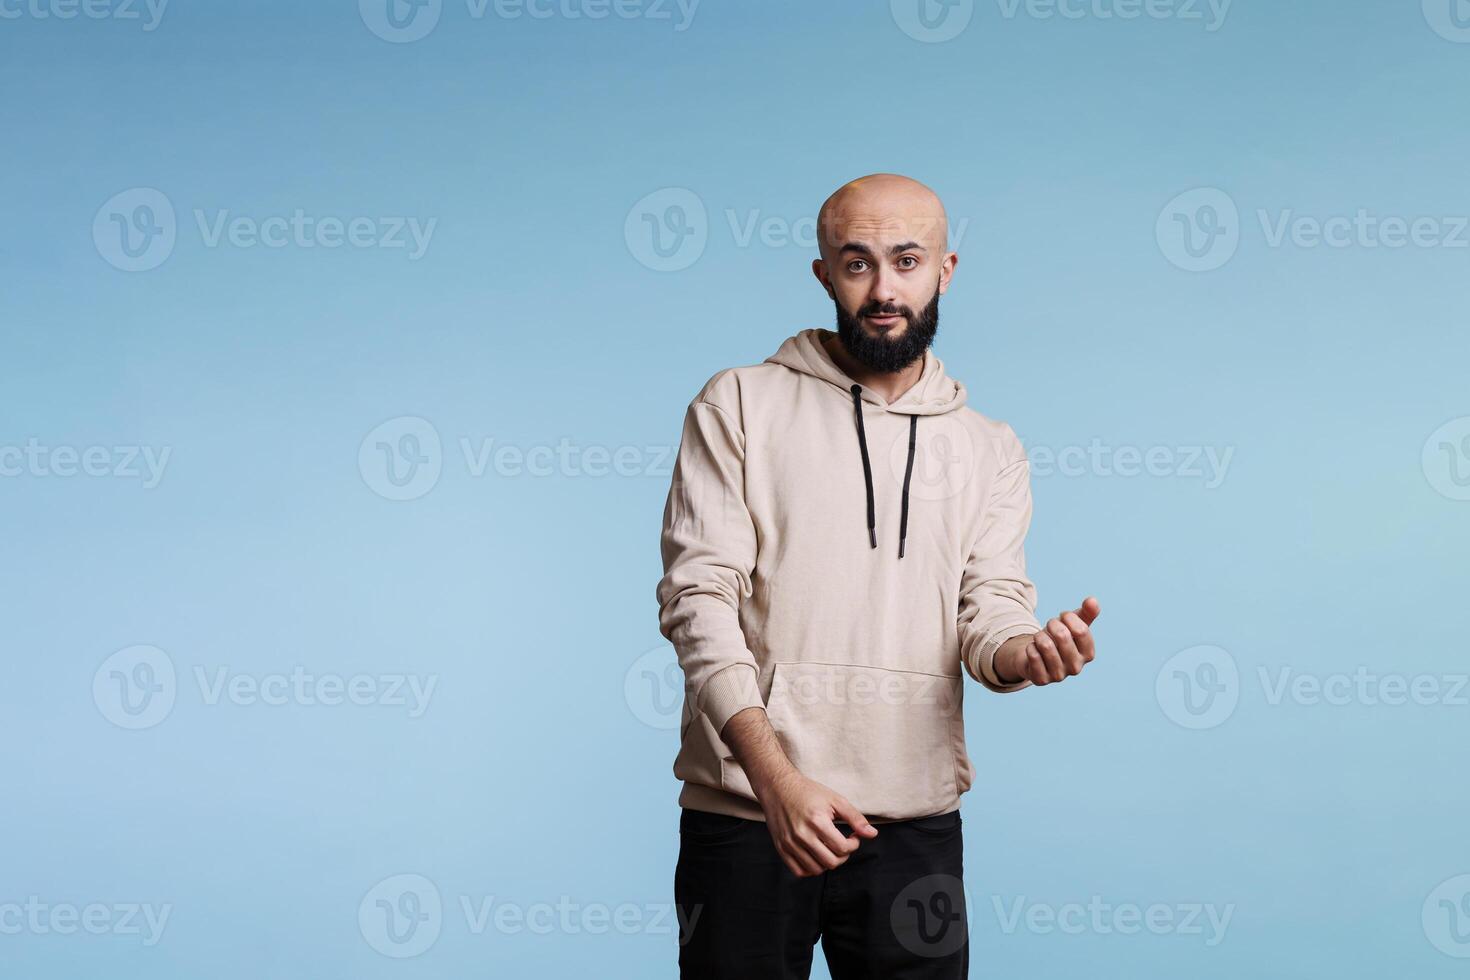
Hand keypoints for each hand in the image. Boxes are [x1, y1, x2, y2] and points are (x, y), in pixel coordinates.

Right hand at [756, 768, 877, 877]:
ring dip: (828, 862)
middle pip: (831, 862)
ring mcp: (790, 843)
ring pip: (816, 869)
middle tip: (843, 844)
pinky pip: (799, 871)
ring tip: (830, 849)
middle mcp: (802, 835)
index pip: (843, 848)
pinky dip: (810, 869)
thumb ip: (855, 818)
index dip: (854, 844)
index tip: (853, 836)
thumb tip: (872, 834)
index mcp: (817, 821)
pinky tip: (816, 855)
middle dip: (843, 856)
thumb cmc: (808, 792)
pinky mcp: (781, 848)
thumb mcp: (835, 800)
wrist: (778, 787)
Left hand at [996, 596, 1099, 686]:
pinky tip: (1033, 649)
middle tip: (1050, 626)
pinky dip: (1030, 647)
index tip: (1063, 615)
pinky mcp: (1041, 680)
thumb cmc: (1058, 638)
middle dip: (1052, 624)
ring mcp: (1059, 676)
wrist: (1036, 656)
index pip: (1081, 631)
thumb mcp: (1073, 624)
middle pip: (1063, 636)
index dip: (1069, 617)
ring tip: (1040, 637)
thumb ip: (1086, 612)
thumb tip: (1093, 601)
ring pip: (1045, 645)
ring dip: (1039, 635)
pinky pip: (1033, 655)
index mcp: (1088, 654)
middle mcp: (1076, 667)